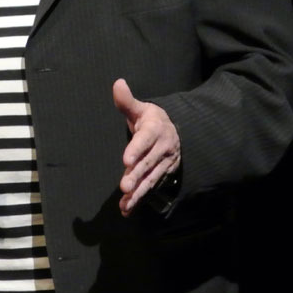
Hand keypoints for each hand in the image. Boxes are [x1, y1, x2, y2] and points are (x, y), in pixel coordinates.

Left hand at [113, 78, 180, 215]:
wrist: (174, 133)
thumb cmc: (151, 120)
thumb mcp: (140, 109)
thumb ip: (127, 101)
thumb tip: (117, 83)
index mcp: (155, 129)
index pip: (145, 139)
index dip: (136, 150)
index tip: (126, 160)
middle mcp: (162, 148)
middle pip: (148, 163)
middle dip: (136, 176)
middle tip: (124, 187)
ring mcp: (164, 164)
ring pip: (150, 179)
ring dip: (138, 192)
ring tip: (126, 201)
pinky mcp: (161, 176)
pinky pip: (150, 188)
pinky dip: (139, 199)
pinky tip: (127, 209)